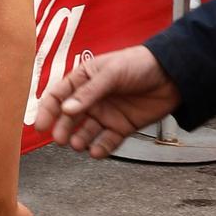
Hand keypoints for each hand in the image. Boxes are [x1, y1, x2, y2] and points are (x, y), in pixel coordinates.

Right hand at [33, 45, 179, 156]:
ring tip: (78, 144)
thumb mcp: (112, 72)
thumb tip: (67, 109)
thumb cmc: (140, 64)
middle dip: (62, 129)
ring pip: (86, 132)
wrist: (173, 74)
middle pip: (69, 117)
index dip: (47, 110)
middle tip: (60, 139)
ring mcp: (107, 113)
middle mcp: (92, 98)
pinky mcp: (122, 126)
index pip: (58, 95)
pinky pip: (107, 141)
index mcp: (84, 79)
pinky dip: (101, 148)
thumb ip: (89, 92)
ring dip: (80, 140)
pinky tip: (97, 151)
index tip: (42, 126)